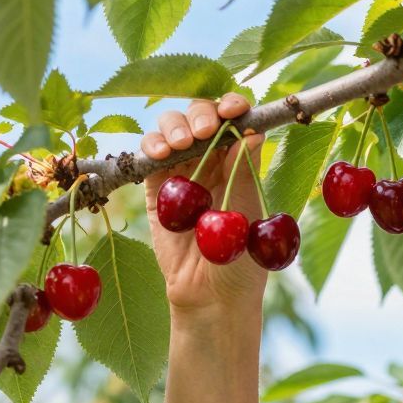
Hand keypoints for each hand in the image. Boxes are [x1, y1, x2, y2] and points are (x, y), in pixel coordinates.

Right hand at [141, 94, 266, 316]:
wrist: (211, 295)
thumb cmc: (240, 261)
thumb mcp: (247, 215)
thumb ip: (243, 173)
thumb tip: (252, 131)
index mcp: (238, 161)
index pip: (235, 120)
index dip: (233, 106)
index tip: (235, 110)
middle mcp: (210, 159)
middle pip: (200, 114)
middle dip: (202, 114)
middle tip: (205, 130)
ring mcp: (181, 170)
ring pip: (172, 126)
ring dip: (176, 124)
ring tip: (181, 144)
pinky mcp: (155, 186)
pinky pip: (149, 153)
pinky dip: (152, 144)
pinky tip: (160, 153)